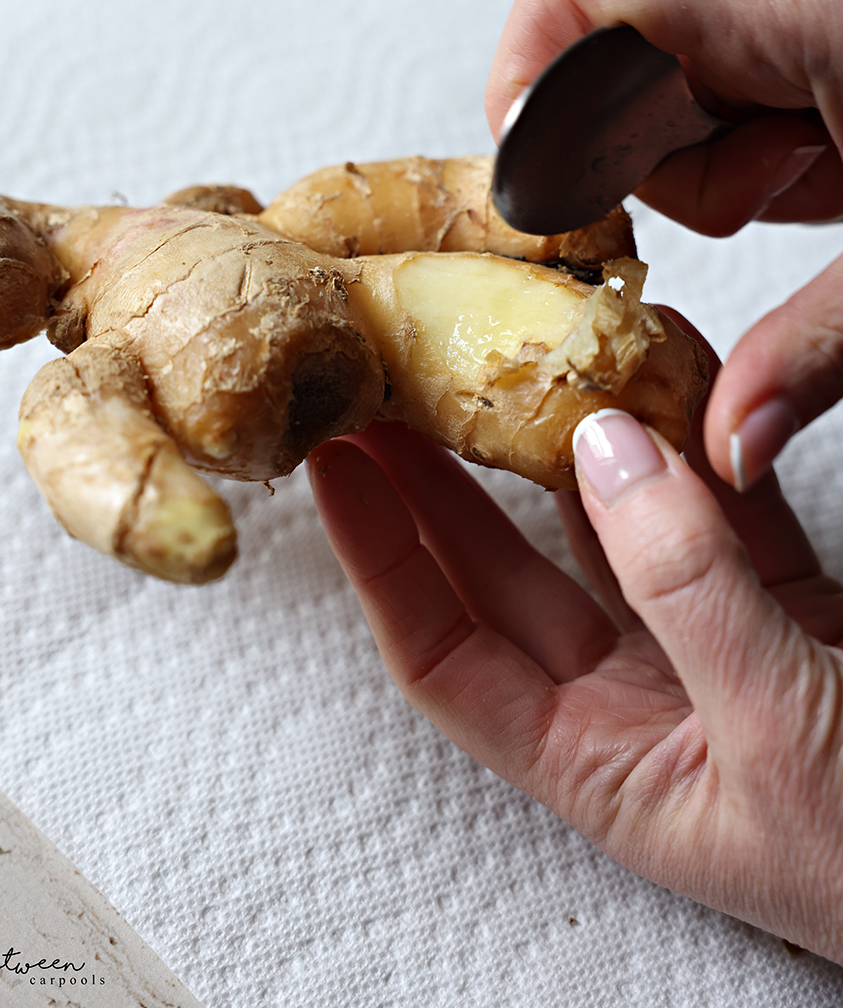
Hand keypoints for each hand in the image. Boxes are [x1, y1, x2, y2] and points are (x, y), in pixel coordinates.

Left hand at [308, 399, 842, 962]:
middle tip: (386, 391)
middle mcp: (637, 700)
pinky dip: (696, 442)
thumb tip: (605, 453)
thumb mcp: (779, 737)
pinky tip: (654, 378)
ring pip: (605, 529)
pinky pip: (723, 507)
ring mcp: (711, 644)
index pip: (446, 653)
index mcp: (600, 764)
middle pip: (504, 576)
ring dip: (554, 447)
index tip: (335, 470)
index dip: (383, 559)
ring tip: (494, 362)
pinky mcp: (792, 604)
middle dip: (440, 483)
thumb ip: (690, 590)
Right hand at [484, 0, 842, 489]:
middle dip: (652, 160)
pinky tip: (808, 171)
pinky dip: (738, 152)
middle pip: (611, 64)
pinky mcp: (801, 29)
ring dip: (709, 165)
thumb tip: (727, 439)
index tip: (534, 185)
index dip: (526, 80)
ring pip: (658, 87)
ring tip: (810, 185)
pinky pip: (710, 91)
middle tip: (759, 204)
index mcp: (806, 11)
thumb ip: (820, 351)